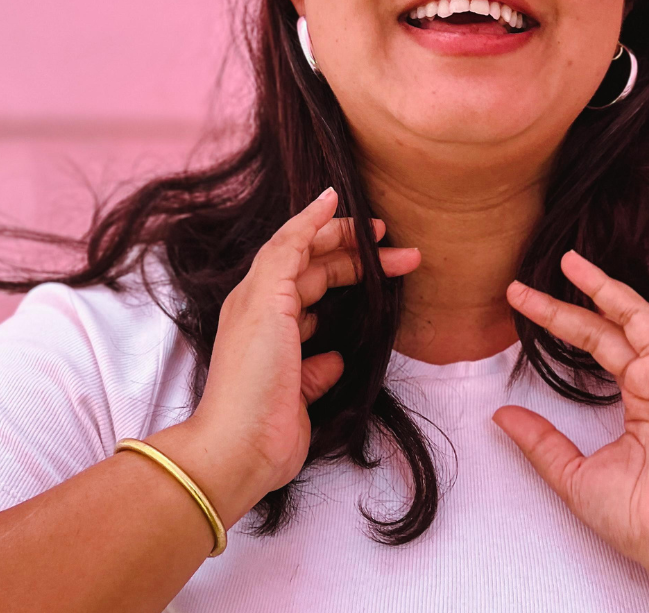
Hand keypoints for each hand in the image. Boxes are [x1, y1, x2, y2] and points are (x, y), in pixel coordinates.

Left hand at [183, 187, 419, 521]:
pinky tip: (347, 355)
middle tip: (407, 257)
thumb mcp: (268, 295)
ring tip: (392, 292)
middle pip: (319, 274)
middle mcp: (269, 317)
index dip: (338, 230)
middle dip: (361, 261)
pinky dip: (338, 352)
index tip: (379, 226)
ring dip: (356, 298)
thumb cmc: (254, 370)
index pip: (302, 245)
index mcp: (258, 291)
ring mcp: (284, 353)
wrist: (241, 447)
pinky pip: (322, 361)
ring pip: (324, 311)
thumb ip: (290, 246)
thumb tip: (322, 200)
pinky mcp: (297, 388)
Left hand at [492, 246, 648, 607]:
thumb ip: (539, 440)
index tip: (518, 298)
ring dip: (609, 286)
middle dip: (576, 294)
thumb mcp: (571, 472)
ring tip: (574, 259)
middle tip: (546, 264)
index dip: (556, 318)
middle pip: (608, 323)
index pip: (592, 343)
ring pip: (638, 315)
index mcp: (636, 398)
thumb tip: (499, 415)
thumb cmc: (637, 517)